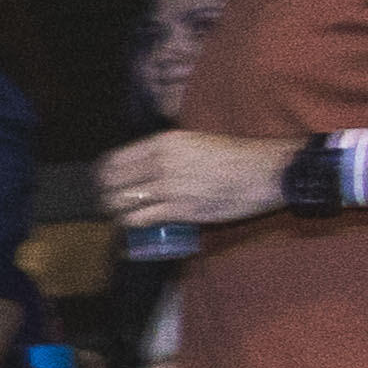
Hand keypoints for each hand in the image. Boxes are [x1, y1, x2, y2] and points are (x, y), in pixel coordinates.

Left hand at [93, 127, 292, 230]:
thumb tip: (145, 163)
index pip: (114, 160)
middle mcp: (161, 162)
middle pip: (113, 183)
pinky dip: (132, 224)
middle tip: (108, 203)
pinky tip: (133, 225)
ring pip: (123, 203)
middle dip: (106, 195)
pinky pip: (141, 219)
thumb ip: (167, 151)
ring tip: (119, 215)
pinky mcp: (180, 210)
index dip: (103, 175)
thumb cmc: (234, 157)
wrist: (265, 172)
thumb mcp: (194, 142)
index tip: (102, 183)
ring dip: (117, 212)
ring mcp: (170, 187)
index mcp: (163, 142)